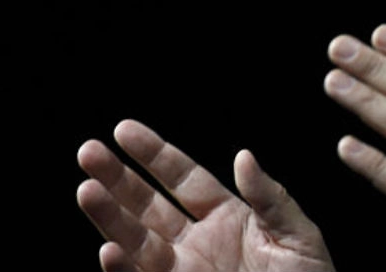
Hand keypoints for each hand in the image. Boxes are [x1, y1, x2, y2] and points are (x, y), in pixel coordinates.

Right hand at [76, 119, 335, 271]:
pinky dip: (122, 268)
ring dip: (109, 218)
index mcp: (226, 216)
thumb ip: (270, 198)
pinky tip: (108, 249)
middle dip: (117, 179)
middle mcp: (196, 242)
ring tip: (86, 189)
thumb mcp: (298, 235)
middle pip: (147, 205)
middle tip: (88, 151)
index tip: (123, 129)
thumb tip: (243, 157)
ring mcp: (183, 271)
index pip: (182, 177)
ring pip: (135, 241)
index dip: (152, 154)